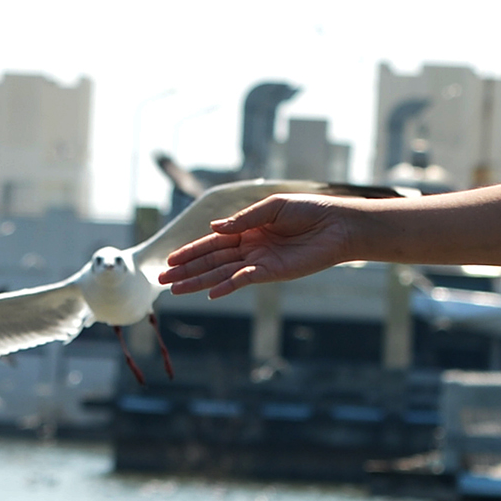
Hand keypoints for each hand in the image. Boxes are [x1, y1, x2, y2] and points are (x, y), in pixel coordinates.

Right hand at [157, 195, 358, 298]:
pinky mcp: (272, 273)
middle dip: (187, 270)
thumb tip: (214, 229)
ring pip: (222, 273)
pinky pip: (244, 281)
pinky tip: (209, 293)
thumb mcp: (272, 207)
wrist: (338, 225)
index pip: (212, 242)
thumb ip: (243, 219)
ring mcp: (259, 262)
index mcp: (247, 230)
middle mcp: (249, 248)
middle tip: (163, 279)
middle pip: (211, 261)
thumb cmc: (309, 211)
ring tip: (176, 290)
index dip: (191, 251)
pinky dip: (227, 287)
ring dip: (198, 281)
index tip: (171, 259)